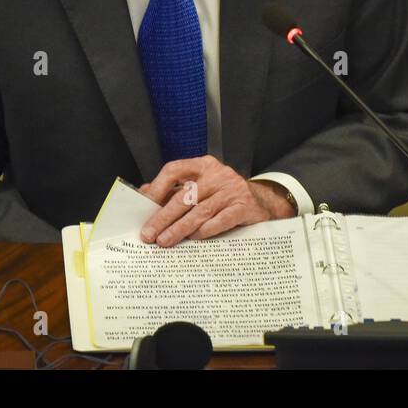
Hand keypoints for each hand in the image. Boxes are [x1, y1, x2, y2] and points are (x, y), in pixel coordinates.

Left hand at [137, 155, 296, 246]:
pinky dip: (205, 231)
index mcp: (203, 165)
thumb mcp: (201, 186)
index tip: (144, 205)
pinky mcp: (244, 206)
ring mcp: (232, 190)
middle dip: (163, 217)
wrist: (263, 202)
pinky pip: (220, 220)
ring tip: (165, 241)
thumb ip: (174, 189)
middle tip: (149, 234)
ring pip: (199, 211)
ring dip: (179, 228)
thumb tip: (144, 194)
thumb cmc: (224, 196)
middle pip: (184, 196)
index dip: (157, 187)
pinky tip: (193, 239)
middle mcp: (217, 174)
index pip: (175, 170)